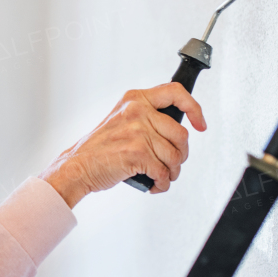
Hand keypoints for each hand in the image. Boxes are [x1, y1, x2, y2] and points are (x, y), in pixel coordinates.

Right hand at [40, 82, 206, 206]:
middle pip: (181, 134)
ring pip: (175, 156)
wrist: (77, 166)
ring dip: (172, 172)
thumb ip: (147, 117)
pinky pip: (164, 172)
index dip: (194, 108)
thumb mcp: (122, 119)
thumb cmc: (100, 148)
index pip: (176, 92)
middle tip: (172, 163)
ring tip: (161, 176)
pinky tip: (154, 184)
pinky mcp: (137, 153)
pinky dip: (162, 183)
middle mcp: (137, 111)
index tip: (200, 124)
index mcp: (135, 99)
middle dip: (181, 155)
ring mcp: (137, 131)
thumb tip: (178, 130)